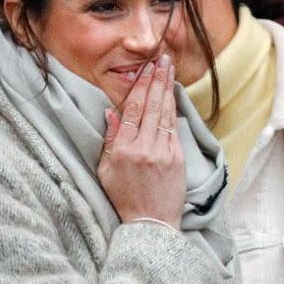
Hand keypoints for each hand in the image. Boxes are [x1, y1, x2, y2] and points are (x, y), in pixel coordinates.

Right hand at [98, 55, 184, 228]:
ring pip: (165, 114)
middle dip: (156, 80)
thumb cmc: (123, 198)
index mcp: (123, 151)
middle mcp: (144, 149)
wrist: (150, 225)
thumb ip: (110, 140)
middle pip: (151, 107)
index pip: (132, 111)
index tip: (144, 69)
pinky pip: (174, 128)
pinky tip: (173, 96)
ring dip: (167, 89)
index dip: (139, 87)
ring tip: (169, 70)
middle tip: (161, 59)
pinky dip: (173, 110)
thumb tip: (110, 113)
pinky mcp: (178, 159)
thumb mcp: (105, 171)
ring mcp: (164, 153)